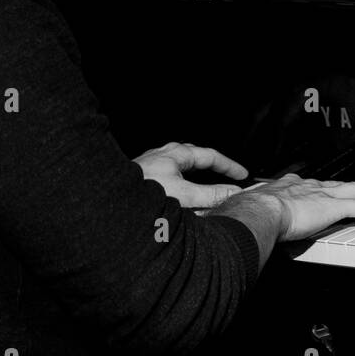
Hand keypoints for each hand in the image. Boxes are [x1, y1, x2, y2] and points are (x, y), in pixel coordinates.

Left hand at [133, 141, 249, 208]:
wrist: (112, 201)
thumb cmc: (143, 195)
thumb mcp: (184, 196)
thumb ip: (211, 195)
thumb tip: (233, 192)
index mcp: (176, 153)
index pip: (210, 155)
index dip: (229, 166)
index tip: (242, 175)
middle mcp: (163, 154)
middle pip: (195, 156)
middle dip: (213, 166)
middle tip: (228, 176)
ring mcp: (152, 163)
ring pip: (180, 165)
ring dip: (196, 175)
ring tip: (205, 187)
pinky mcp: (144, 176)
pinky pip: (169, 174)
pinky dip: (181, 182)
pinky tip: (178, 196)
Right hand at [235, 174, 354, 241]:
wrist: (259, 210)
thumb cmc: (254, 213)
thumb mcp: (260, 212)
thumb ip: (267, 217)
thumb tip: (261, 228)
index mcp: (292, 187)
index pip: (318, 187)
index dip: (331, 189)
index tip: (337, 191)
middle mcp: (311, 187)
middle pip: (344, 185)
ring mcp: (324, 195)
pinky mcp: (334, 207)